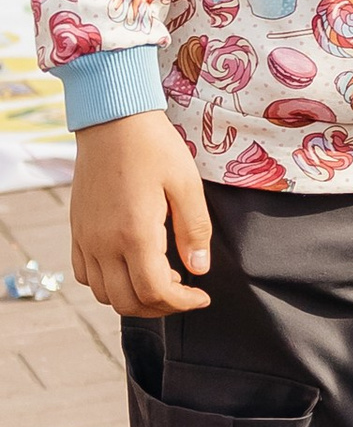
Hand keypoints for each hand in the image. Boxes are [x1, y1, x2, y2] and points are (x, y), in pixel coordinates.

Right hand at [70, 114, 211, 317]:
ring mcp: (86, 237)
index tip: (201, 297)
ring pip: (103, 294)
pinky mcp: (77, 229)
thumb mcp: (187, 184)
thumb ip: (195, 230)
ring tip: (160, 277)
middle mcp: (103, 242)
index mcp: (134, 233)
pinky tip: (130, 265)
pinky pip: (84, 274)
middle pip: (127, 302)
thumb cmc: (153, 147)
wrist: (113, 120)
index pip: (154, 292)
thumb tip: (199, 269)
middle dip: (160, 307)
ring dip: (132, 297)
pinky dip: (107, 283)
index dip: (182, 304)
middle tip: (183, 291)